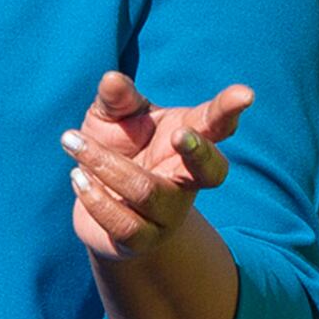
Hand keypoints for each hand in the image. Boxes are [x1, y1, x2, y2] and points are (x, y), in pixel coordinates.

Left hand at [62, 72, 249, 261]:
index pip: (216, 125)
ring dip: (106, 165)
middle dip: (201, 153)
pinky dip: (96, 198)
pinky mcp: (142, 239)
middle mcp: (186, 178)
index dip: (230, 110)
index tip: (245, 94)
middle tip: (180, 134)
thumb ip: (116, 100)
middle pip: (212, 172)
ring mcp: (168, 212)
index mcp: (187, 140)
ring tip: (72, 141)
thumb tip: (111, 79)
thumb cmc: (117, 148)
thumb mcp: (114, 118)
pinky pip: (125, 224)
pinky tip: (77, 177)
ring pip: (148, 192)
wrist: (96, 200)